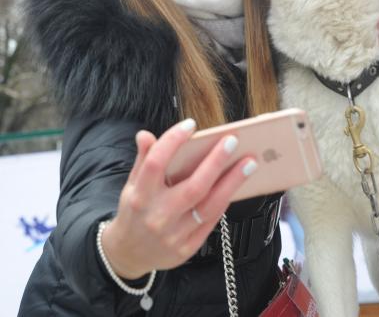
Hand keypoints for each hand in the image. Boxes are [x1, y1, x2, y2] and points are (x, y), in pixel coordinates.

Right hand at [101, 119, 256, 278]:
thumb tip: (145, 135)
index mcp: (140, 194)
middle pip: (193, 186)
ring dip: (232, 182)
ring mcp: (173, 234)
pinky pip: (211, 221)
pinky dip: (225, 201)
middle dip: (216, 162)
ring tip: (248, 163)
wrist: (129, 253)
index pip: (156, 163)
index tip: (190, 125)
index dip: (173, 141)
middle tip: (232, 140)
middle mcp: (157, 215)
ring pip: (209, 206)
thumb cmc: (135, 211)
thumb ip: (143, 159)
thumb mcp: (132, 184)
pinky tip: (235, 184)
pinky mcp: (187, 248)